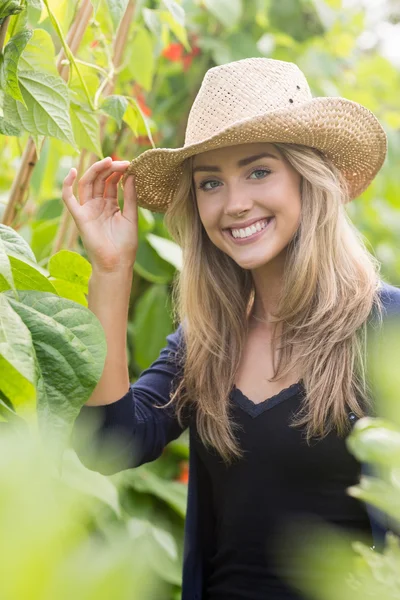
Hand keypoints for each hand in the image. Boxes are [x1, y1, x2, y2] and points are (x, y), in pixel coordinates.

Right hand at [62, 157, 137, 272]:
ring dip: (95, 171)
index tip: (129, 165)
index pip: (111, 183)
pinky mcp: (79, 216)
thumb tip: (132, 175)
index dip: (118, 172)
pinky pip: (68, 198)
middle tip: (121, 162)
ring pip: (87, 184)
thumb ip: (131, 197)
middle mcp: (97, 205)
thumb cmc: (125, 245)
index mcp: (110, 205)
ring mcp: (87, 210)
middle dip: (109, 169)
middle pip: (99, 180)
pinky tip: (73, 172)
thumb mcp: (131, 217)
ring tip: (107, 161)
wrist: (116, 263)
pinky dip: (67, 185)